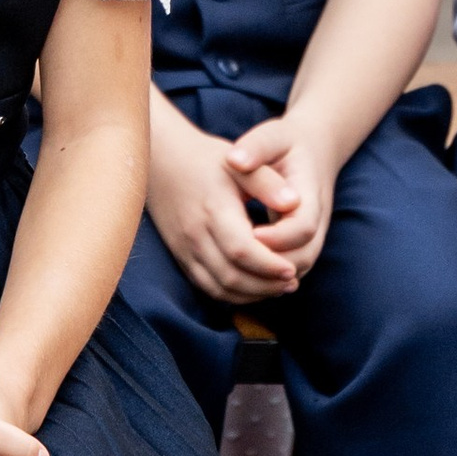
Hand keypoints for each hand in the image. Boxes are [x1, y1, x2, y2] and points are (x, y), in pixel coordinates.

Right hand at [147, 108, 281, 302]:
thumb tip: (294, 203)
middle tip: (292, 282)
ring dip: (251, 295)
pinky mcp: (181, 256)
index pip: (242, 251)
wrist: (162, 160)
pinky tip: (254, 288)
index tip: (293, 269)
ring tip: (279, 287)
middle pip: (231, 276)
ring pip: (219, 287)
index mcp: (214, 210)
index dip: (269, 265)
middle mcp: (195, 234)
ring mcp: (185, 248)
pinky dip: (232, 295)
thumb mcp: (240, 164)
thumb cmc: (206, 160)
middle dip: (266, 286)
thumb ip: (268, 183)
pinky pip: (206, 286)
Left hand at [226, 114, 333, 285]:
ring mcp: (312, 237)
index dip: (278, 237)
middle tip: (236, 261)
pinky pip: (289, 271)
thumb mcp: (272, 137)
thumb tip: (234, 160)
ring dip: (268, 276)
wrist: (311, 151)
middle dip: (271, 266)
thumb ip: (256, 147)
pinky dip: (267, 277)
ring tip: (233, 269)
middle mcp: (317, 221)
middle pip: (303, 258)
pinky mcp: (302, 245)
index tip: (250, 234)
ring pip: (297, 270)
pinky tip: (237, 271)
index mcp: (311, 195)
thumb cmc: (286, 144)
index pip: (303, 228)